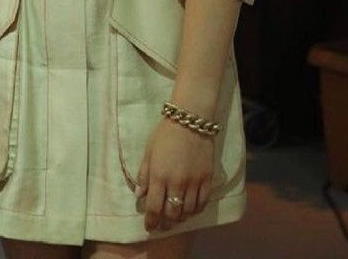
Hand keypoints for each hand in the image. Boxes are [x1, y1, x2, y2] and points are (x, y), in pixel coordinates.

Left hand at [134, 117, 214, 232]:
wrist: (191, 119)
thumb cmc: (166, 133)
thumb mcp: (149, 151)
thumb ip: (144, 174)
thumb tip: (140, 195)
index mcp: (159, 175)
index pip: (154, 208)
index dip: (151, 222)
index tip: (149, 227)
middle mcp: (177, 182)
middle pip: (172, 214)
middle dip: (165, 223)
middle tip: (162, 225)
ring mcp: (194, 182)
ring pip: (187, 211)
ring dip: (180, 218)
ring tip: (175, 217)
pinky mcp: (207, 179)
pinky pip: (202, 203)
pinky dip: (195, 210)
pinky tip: (190, 209)